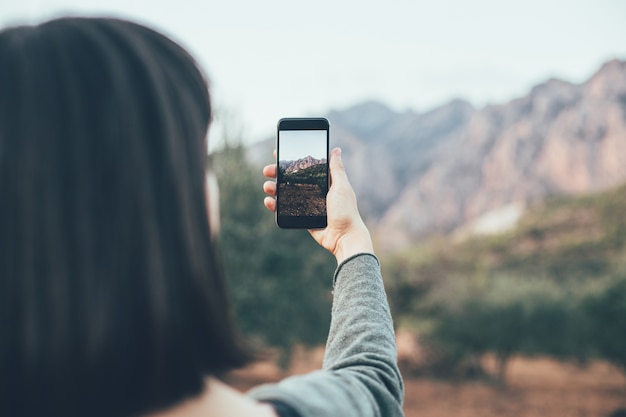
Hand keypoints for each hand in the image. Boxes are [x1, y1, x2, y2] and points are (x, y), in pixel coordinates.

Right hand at [263, 147, 373, 263]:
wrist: (344, 237)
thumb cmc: (346, 211)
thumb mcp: (342, 187)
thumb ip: (337, 169)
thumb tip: (336, 150)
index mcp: (324, 182)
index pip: (305, 167)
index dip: (291, 161)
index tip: (278, 154)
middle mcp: (314, 192)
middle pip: (292, 179)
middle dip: (278, 173)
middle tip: (267, 170)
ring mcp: (307, 205)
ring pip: (286, 194)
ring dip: (274, 188)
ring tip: (267, 186)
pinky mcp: (302, 218)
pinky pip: (286, 210)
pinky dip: (275, 206)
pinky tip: (269, 202)